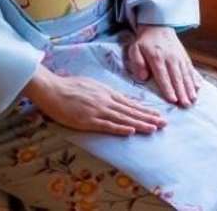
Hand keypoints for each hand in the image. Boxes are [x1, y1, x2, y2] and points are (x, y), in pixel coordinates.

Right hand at [23, 67, 165, 135]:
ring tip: (154, 128)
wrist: (52, 88)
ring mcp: (98, 110)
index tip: (157, 115)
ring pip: (123, 118)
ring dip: (139, 124)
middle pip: (131, 111)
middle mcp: (106, 101)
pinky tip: (131, 131)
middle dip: (148, 118)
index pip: (130, 103)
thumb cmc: (69, 86)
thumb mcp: (92, 85)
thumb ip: (104, 92)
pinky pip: (107, 125)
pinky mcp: (88, 120)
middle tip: (164, 124)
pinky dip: (120, 128)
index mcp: (107, 93)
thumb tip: (116, 98)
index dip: (145, 110)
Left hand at [127, 25, 200, 107]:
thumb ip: (137, 63)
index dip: (168, 89)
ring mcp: (179, 57)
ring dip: (190, 88)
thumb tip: (143, 77)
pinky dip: (195, 78)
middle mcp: (170, 58)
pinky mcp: (185, 57)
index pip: (163, 76)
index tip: (173, 100)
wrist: (158, 26)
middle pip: (177, 78)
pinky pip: (191, 69)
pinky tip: (199, 87)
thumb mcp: (135, 49)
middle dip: (182, 92)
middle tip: (186, 105)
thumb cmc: (145, 42)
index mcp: (157, 58)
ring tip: (193, 99)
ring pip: (186, 75)